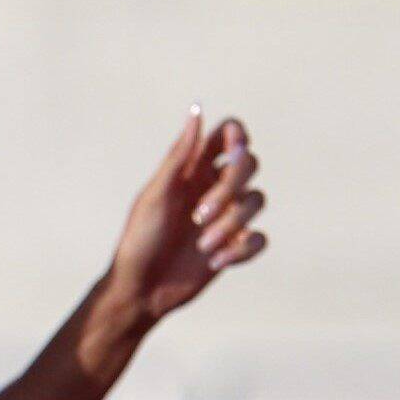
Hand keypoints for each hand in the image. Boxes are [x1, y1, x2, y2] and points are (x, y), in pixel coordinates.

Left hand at [102, 110, 267, 340]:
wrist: (140, 290)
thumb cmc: (140, 239)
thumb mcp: (156, 194)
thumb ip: (180, 155)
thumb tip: (198, 109)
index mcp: (193, 168)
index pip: (229, 134)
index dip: (238, 137)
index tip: (229, 156)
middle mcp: (213, 186)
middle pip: (249, 164)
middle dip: (230, 188)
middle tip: (199, 215)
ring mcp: (227, 215)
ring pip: (258, 200)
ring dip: (231, 224)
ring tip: (201, 246)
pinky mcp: (235, 246)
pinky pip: (259, 238)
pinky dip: (241, 250)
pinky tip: (215, 262)